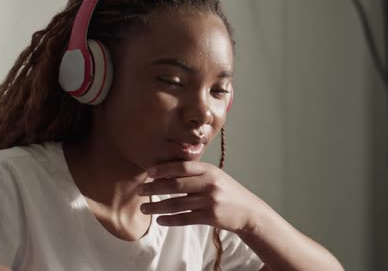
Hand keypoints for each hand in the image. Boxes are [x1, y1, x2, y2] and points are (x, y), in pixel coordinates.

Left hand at [136, 161, 267, 232]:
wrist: (248, 211)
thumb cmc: (227, 192)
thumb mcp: (215, 177)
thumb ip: (195, 174)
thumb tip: (165, 174)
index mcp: (209, 170)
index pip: (183, 167)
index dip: (164, 169)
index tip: (148, 172)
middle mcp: (209, 184)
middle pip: (176, 185)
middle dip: (154, 187)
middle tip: (139, 190)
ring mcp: (210, 201)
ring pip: (177, 204)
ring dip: (157, 207)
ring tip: (144, 208)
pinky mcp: (211, 217)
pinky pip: (185, 218)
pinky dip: (170, 220)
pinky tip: (160, 220)